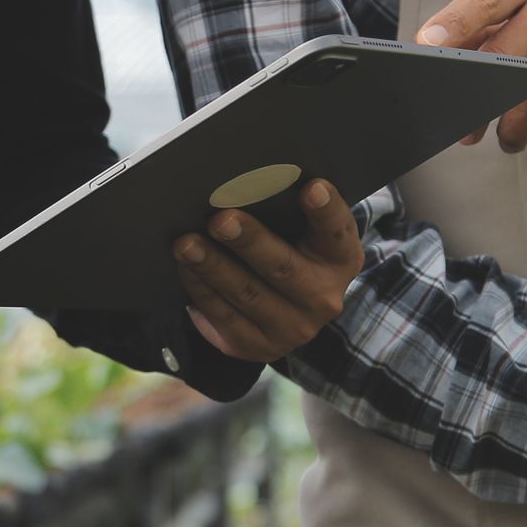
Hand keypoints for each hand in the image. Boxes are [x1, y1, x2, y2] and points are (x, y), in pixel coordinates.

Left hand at [172, 179, 363, 362]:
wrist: (289, 307)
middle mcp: (324, 298)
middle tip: (221, 220)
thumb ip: (287, 209)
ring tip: (186, 244)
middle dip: (251, 242)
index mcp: (341, 259)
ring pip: (248, 295)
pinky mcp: (259, 347)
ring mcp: (293, 328)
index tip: (311, 187)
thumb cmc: (290, 248)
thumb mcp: (303, 231)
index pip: (337, 231)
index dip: (326, 210)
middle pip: (284, 268)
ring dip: (213, 267)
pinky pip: (225, 318)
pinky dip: (201, 290)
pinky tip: (185, 268)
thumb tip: (242, 179)